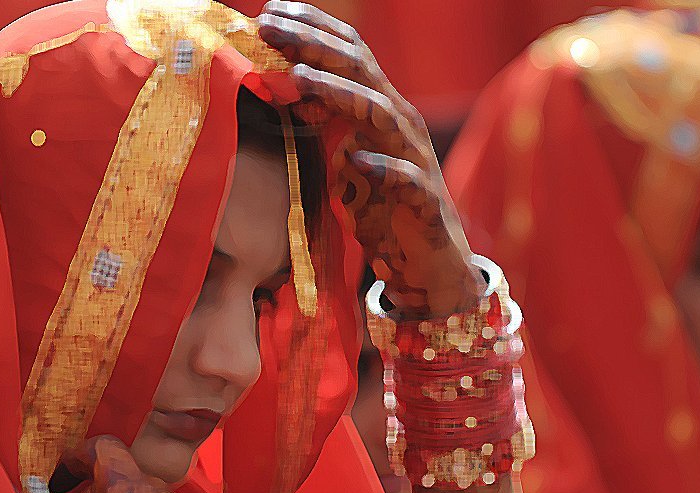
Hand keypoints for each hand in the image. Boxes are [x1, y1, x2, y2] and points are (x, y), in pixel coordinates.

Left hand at [258, 1, 482, 318]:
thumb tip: (283, 92)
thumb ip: (324, 123)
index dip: (312, 29)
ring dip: (340, 93)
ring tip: (299, 78)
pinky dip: (382, 168)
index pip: (349, 54)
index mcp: (379, 108)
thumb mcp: (346, 156)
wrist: (430, 262)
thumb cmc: (383, 207)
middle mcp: (399, 123)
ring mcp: (414, 158)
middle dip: (313, 45)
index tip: (268, 12)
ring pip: (380, 113)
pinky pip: (405, 179)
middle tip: (269, 26)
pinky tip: (355, 161)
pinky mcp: (424, 200)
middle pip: (359, 70)